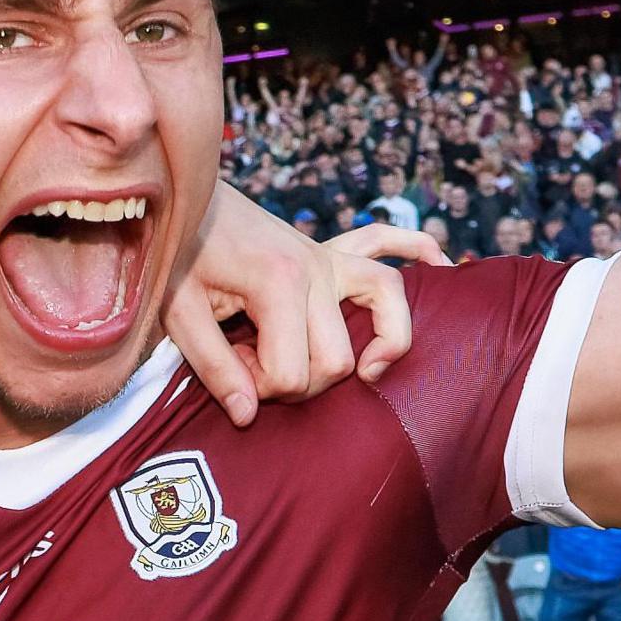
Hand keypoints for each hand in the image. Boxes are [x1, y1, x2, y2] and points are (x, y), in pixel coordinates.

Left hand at [169, 201, 434, 426]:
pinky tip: (443, 265)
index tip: (231, 373)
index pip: (294, 373)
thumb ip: (214, 368)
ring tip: (368, 372)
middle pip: (336, 358)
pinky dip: (417, 249)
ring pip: (387, 301)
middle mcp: (316, 268)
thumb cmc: (178, 257)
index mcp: (278, 284)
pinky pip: (388, 241)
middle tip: (251, 366)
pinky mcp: (331, 249)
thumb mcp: (180, 314)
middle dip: (297, 382)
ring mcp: (328, 256)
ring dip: (383, 342)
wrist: (183, 203)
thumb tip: (248, 417)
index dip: (260, 389)